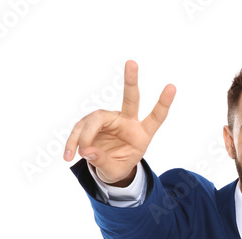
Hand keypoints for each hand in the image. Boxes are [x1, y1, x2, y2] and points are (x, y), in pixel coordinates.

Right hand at [63, 60, 175, 184]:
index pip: (156, 117)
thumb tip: (87, 151)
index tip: (172, 87)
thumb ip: (103, 161)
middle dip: (131, 81)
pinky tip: (69, 154)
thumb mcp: (114, 171)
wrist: (107, 167)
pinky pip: (80, 129)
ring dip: (83, 137)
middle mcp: (128, 122)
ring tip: (78, 154)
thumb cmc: (118, 167)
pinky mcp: (93, 122)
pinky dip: (73, 141)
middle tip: (132, 62)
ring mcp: (110, 120)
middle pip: (130, 100)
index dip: (163, 103)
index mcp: (142, 134)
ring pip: (94, 120)